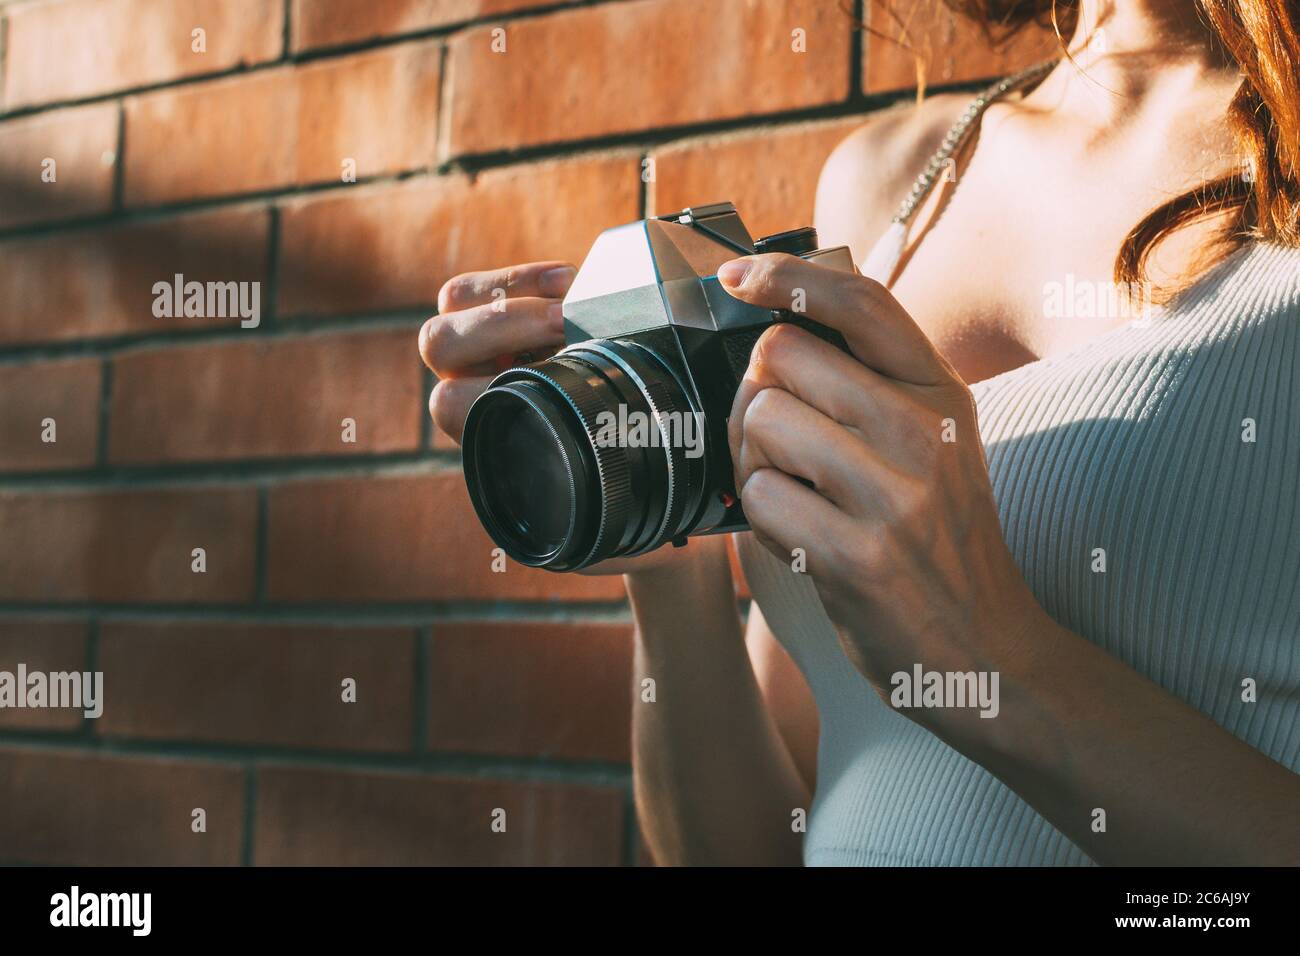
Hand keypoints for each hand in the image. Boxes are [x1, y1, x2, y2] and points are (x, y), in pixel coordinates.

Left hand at [418, 260, 717, 576]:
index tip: (556, 373)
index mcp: (485, 437)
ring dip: (512, 293)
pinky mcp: (508, 311)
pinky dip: (526, 274)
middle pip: (438, 341)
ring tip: (573, 299)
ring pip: (453, 302)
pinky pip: (489, 282)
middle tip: (567, 326)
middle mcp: (473, 388)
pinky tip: (572, 280)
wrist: (652, 459)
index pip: (448, 401)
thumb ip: (590, 525)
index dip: (491, 382)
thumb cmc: (628, 497)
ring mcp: (486, 347)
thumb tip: (593, 542)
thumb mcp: (609, 513)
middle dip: (504, 324)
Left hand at [719, 253, 1047, 716]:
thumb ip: (877, 381)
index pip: (860, 301)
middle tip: (776, 440)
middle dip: (757, 393)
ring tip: (792, 492)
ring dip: (752, 458)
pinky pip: (759, 497)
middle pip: (781, 356)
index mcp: (942, 393)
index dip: (785, 276)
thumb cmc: (941, 537)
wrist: (985, 649)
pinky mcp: (855, 557)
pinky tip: (799, 537)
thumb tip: (780, 323)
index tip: (736, 278)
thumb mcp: (938, 442)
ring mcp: (892, 495)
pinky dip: (761, 517)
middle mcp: (924, 432)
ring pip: (761, 421)